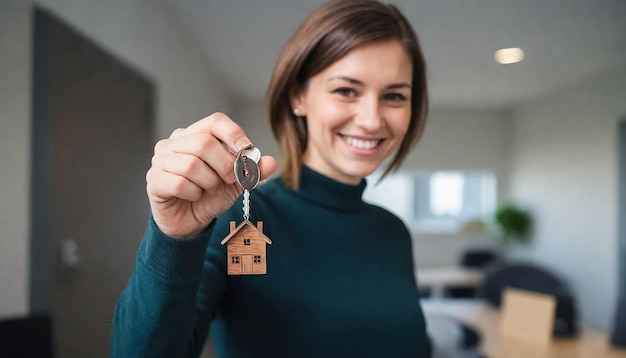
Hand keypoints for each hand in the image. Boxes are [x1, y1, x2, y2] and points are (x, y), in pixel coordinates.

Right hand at [146, 112, 277, 237]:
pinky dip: (193, 193)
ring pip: (191, 164)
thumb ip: (254, 171)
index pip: (215, 121)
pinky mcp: (154, 179)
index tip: (246, 152)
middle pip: (204, 143)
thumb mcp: (238, 182)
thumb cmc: (210, 195)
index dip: (234, 134)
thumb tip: (271, 162)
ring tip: (208, 189)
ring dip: (208, 182)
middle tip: (229, 180)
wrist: (191, 222)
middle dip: (224, 165)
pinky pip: (178, 182)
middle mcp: (175, 142)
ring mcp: (161, 159)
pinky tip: (193, 196)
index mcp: (196, 134)